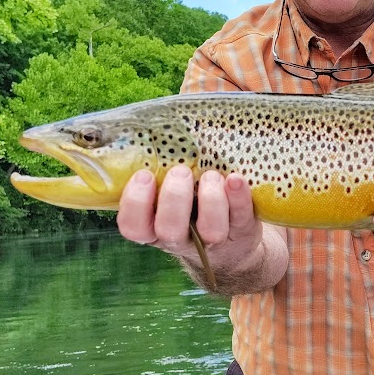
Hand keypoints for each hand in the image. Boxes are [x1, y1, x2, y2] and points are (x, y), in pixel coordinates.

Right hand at [116, 166, 268, 276]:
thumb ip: (157, 174)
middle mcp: (179, 239)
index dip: (135, 203)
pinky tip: (235, 179)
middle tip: (181, 171)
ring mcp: (212, 240)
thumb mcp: (166, 194)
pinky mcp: (241, 232)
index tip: (144, 175)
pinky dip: (238, 198)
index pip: (132, 226)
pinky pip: (240, 218)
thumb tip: (153, 133)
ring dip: (211, 200)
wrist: (230, 240)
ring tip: (211, 175)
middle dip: (174, 198)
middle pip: (169, 230)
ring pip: (209, 230)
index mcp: (153, 228)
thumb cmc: (188, 206)